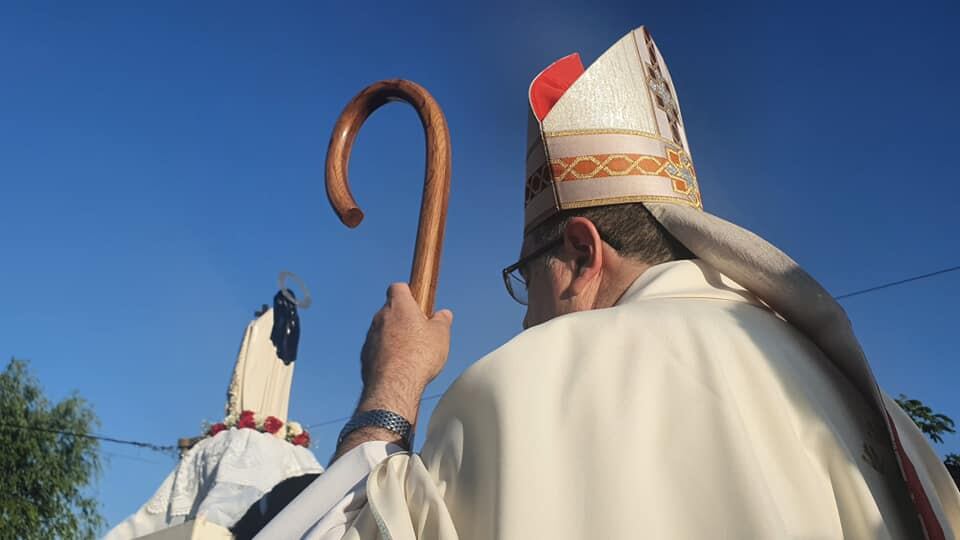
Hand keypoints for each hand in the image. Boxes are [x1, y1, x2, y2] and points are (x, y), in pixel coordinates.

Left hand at [358, 283, 452, 422]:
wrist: (395, 385)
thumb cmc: (418, 356)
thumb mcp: (441, 335)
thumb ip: (442, 321)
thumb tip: (444, 314)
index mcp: (399, 306)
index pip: (398, 287)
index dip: (408, 293)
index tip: (417, 302)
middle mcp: (380, 317)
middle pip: (391, 310)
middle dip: (403, 319)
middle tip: (418, 333)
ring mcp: (370, 336)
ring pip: (382, 331)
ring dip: (394, 338)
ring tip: (410, 354)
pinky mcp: (365, 355)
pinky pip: (377, 349)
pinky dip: (386, 354)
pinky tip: (399, 367)